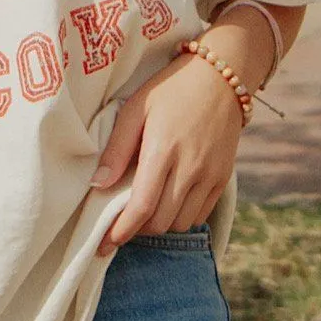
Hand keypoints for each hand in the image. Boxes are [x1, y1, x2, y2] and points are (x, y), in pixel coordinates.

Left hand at [90, 52, 244, 255]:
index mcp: (163, 150)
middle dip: (137, 228)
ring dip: (160, 224)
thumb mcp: (136, 108)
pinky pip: (200, 214)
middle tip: (122, 221)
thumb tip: (97, 184)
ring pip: (181, 223)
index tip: (105, 243)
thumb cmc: (171, 89)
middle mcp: (190, 168)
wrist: (222, 77)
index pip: (142, 206)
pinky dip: (182, 217)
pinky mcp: (223, 178)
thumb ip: (116, 148)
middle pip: (160, 222)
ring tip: (146, 210)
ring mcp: (210, 175)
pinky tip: (169, 203)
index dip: (122, 230)